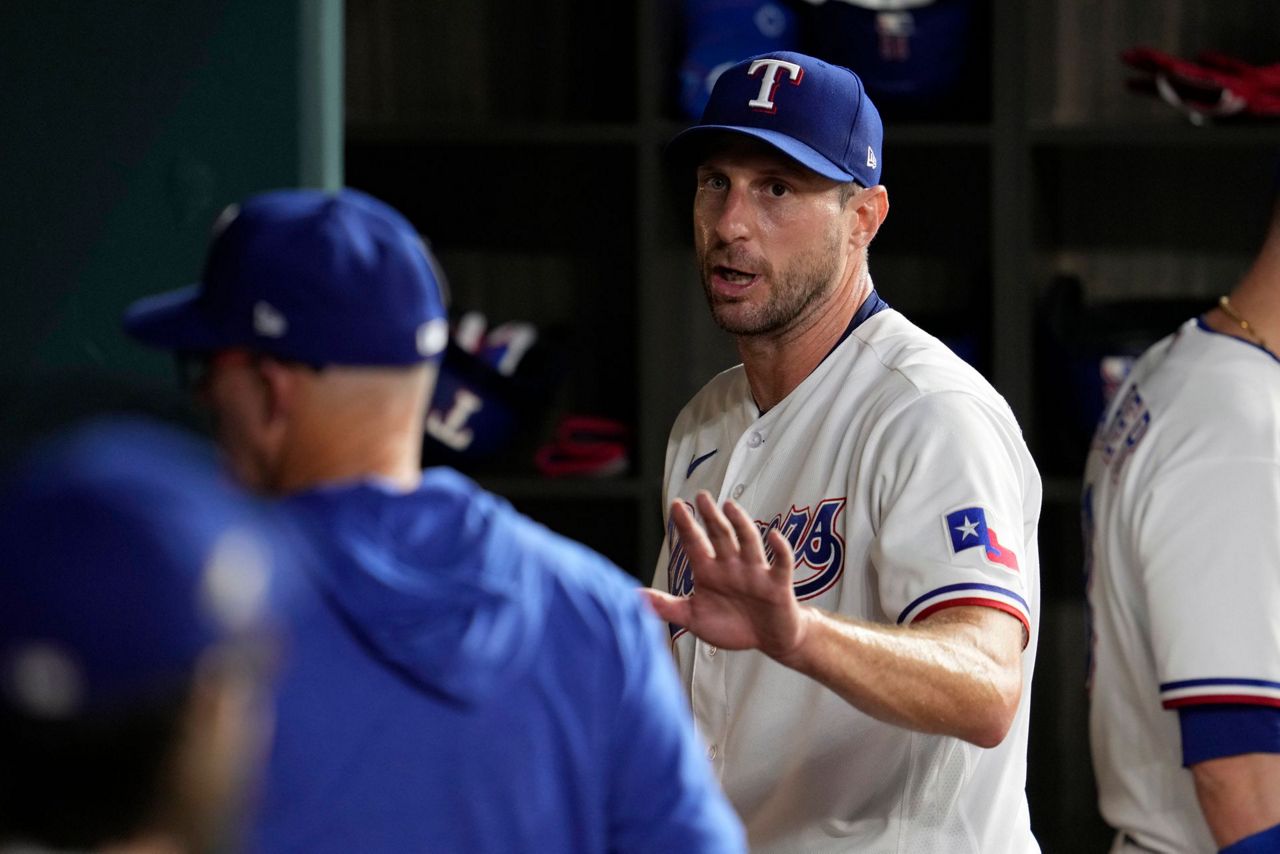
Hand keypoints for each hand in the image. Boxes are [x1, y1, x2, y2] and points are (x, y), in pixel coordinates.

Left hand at [642, 490, 808, 661]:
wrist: (769, 640)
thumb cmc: (732, 626)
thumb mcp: (694, 618)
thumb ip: (665, 607)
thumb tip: (632, 597)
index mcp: (709, 572)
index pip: (695, 543)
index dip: (686, 524)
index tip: (676, 505)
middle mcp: (731, 567)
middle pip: (720, 535)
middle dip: (711, 516)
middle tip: (702, 496)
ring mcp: (755, 573)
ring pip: (747, 542)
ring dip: (740, 524)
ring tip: (730, 507)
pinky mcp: (777, 584)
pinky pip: (780, 564)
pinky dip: (780, 549)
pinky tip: (774, 536)